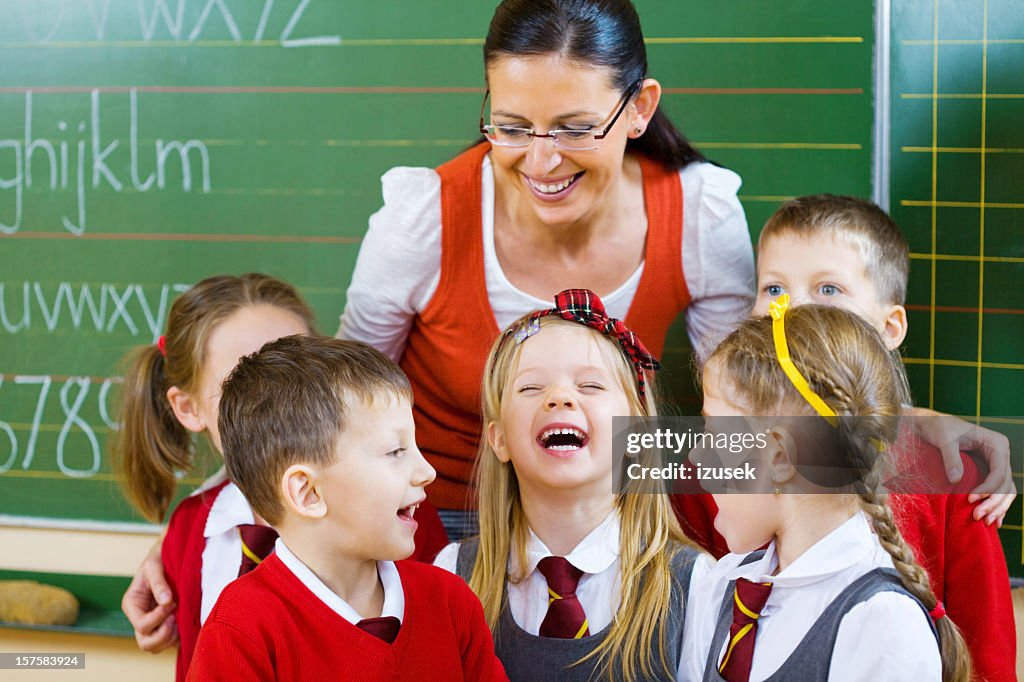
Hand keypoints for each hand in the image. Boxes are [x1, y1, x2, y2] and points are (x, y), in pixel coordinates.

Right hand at [121, 539, 177, 652]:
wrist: (171, 553)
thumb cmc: (159, 557)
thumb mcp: (154, 564)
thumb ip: (159, 582)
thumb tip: (166, 601)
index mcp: (132, 605)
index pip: (141, 625)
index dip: (158, 618)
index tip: (172, 602)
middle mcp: (140, 617)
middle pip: (146, 643)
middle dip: (163, 634)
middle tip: (176, 617)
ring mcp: (153, 623)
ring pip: (157, 647)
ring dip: (172, 637)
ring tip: (181, 618)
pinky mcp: (167, 624)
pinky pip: (171, 642)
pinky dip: (179, 637)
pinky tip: (186, 621)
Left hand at [906, 407, 1016, 525]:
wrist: (932, 424)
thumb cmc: (939, 428)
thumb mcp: (944, 439)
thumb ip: (950, 458)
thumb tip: (956, 481)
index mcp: (996, 444)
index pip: (999, 472)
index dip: (988, 489)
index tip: (970, 499)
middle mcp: (1001, 454)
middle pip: (1005, 484)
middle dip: (994, 502)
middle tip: (977, 516)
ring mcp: (997, 464)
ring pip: (1006, 490)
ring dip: (998, 507)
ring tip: (986, 522)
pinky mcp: (988, 471)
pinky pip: (998, 490)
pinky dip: (996, 504)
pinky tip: (993, 520)